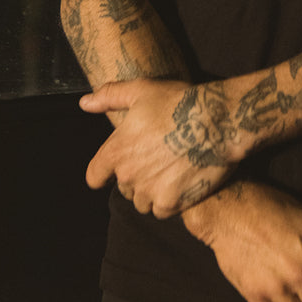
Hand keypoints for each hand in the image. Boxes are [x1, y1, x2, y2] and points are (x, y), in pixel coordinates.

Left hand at [80, 78, 237, 217]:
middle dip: (136, 176)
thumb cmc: (179, 102)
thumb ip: (110, 97)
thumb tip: (85, 103)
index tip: (117, 167)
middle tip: (157, 158)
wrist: (217, 122)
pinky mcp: (171, 203)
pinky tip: (181, 181)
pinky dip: (169, 201)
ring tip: (171, 170)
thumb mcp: (142, 90)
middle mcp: (128, 175)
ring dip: (152, 191)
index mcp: (116, 150)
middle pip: (124, 187)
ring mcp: (149, 191)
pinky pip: (161, 210)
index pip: (95, 177)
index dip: (104, 173)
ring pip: (142, 201)